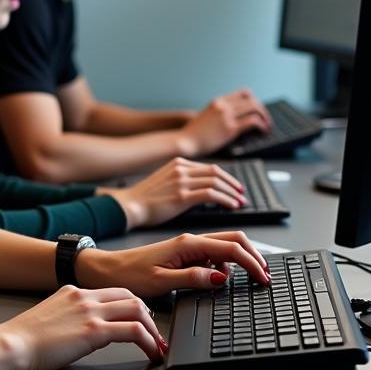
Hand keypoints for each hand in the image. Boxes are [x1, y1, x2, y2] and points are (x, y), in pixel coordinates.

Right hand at [0, 285, 165, 369]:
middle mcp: (85, 296)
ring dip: (153, 329)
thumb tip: (82, 329)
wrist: (12, 344)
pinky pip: (133, 331)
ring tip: (158, 346)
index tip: (142, 321)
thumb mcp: (51, 316)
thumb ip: (70, 315)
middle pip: (131, 296)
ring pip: (137, 309)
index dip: (134, 306)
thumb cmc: (25, 338)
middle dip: (149, 316)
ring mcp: (90, 311)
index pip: (115, 291)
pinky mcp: (93, 330)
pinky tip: (151, 353)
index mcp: (74, 291)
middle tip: (156, 335)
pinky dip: (148, 341)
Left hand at [75, 230, 270, 296]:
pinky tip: (221, 278)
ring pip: (224, 246)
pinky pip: (212, 254)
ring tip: (249, 278)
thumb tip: (221, 278)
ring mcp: (188, 245)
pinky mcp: (184, 252)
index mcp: (188, 244)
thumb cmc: (130, 275)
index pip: (230, 249)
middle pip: (233, 239)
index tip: (263, 278)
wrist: (108, 269)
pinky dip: (224, 264)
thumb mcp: (162, 282)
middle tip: (264, 275)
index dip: (252, 263)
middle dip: (253, 256)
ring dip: (240, 259)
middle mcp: (190, 240)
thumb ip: (193, 278)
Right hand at [101, 157, 245, 229]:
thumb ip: (182, 180)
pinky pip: (211, 194)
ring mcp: (181, 181)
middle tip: (241, 194)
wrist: (129, 206)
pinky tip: (231, 206)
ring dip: (231, 192)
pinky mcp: (182, 195)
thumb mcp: (165, 181)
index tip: (234, 186)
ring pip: (216, 182)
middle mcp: (181, 168)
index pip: (209, 167)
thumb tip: (200, 189)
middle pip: (216, 172)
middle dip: (232, 183)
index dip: (225, 177)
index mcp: (177, 163)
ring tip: (239, 201)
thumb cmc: (145, 199)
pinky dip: (225, 199)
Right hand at [176, 88, 271, 156]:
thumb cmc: (194, 135)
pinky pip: (253, 121)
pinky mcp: (230, 128)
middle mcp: (223, 105)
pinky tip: (263, 132)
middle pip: (252, 99)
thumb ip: (218, 115)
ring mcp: (226, 116)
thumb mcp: (206, 118)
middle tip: (266, 121)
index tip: (258, 111)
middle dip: (262, 110)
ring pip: (255, 108)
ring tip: (267, 127)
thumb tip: (233, 121)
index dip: (254, 101)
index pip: (243, 93)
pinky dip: (262, 125)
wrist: (185, 142)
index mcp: (217, 102)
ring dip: (265, 117)